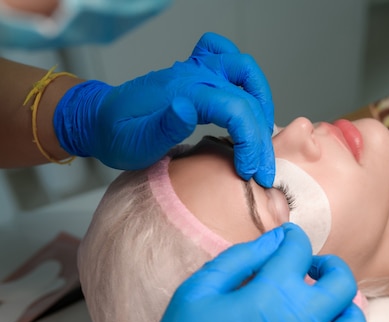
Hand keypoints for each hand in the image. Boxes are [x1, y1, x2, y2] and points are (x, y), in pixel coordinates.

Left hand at [54, 32, 274, 186]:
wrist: (98, 120)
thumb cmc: (117, 136)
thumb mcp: (135, 143)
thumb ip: (163, 128)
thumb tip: (189, 109)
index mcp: (183, 92)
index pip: (236, 109)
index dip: (250, 142)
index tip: (249, 172)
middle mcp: (193, 75)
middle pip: (248, 97)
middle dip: (261, 137)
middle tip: (261, 170)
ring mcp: (195, 69)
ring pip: (245, 70)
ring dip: (262, 101)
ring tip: (262, 136)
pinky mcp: (194, 71)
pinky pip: (225, 55)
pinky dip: (240, 73)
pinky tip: (245, 98)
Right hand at [110, 223, 367, 321]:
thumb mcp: (200, 288)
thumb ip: (241, 257)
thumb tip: (277, 239)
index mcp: (272, 293)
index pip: (300, 249)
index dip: (292, 238)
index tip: (285, 241)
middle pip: (342, 282)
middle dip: (329, 266)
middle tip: (312, 270)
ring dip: (344, 311)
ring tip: (323, 310)